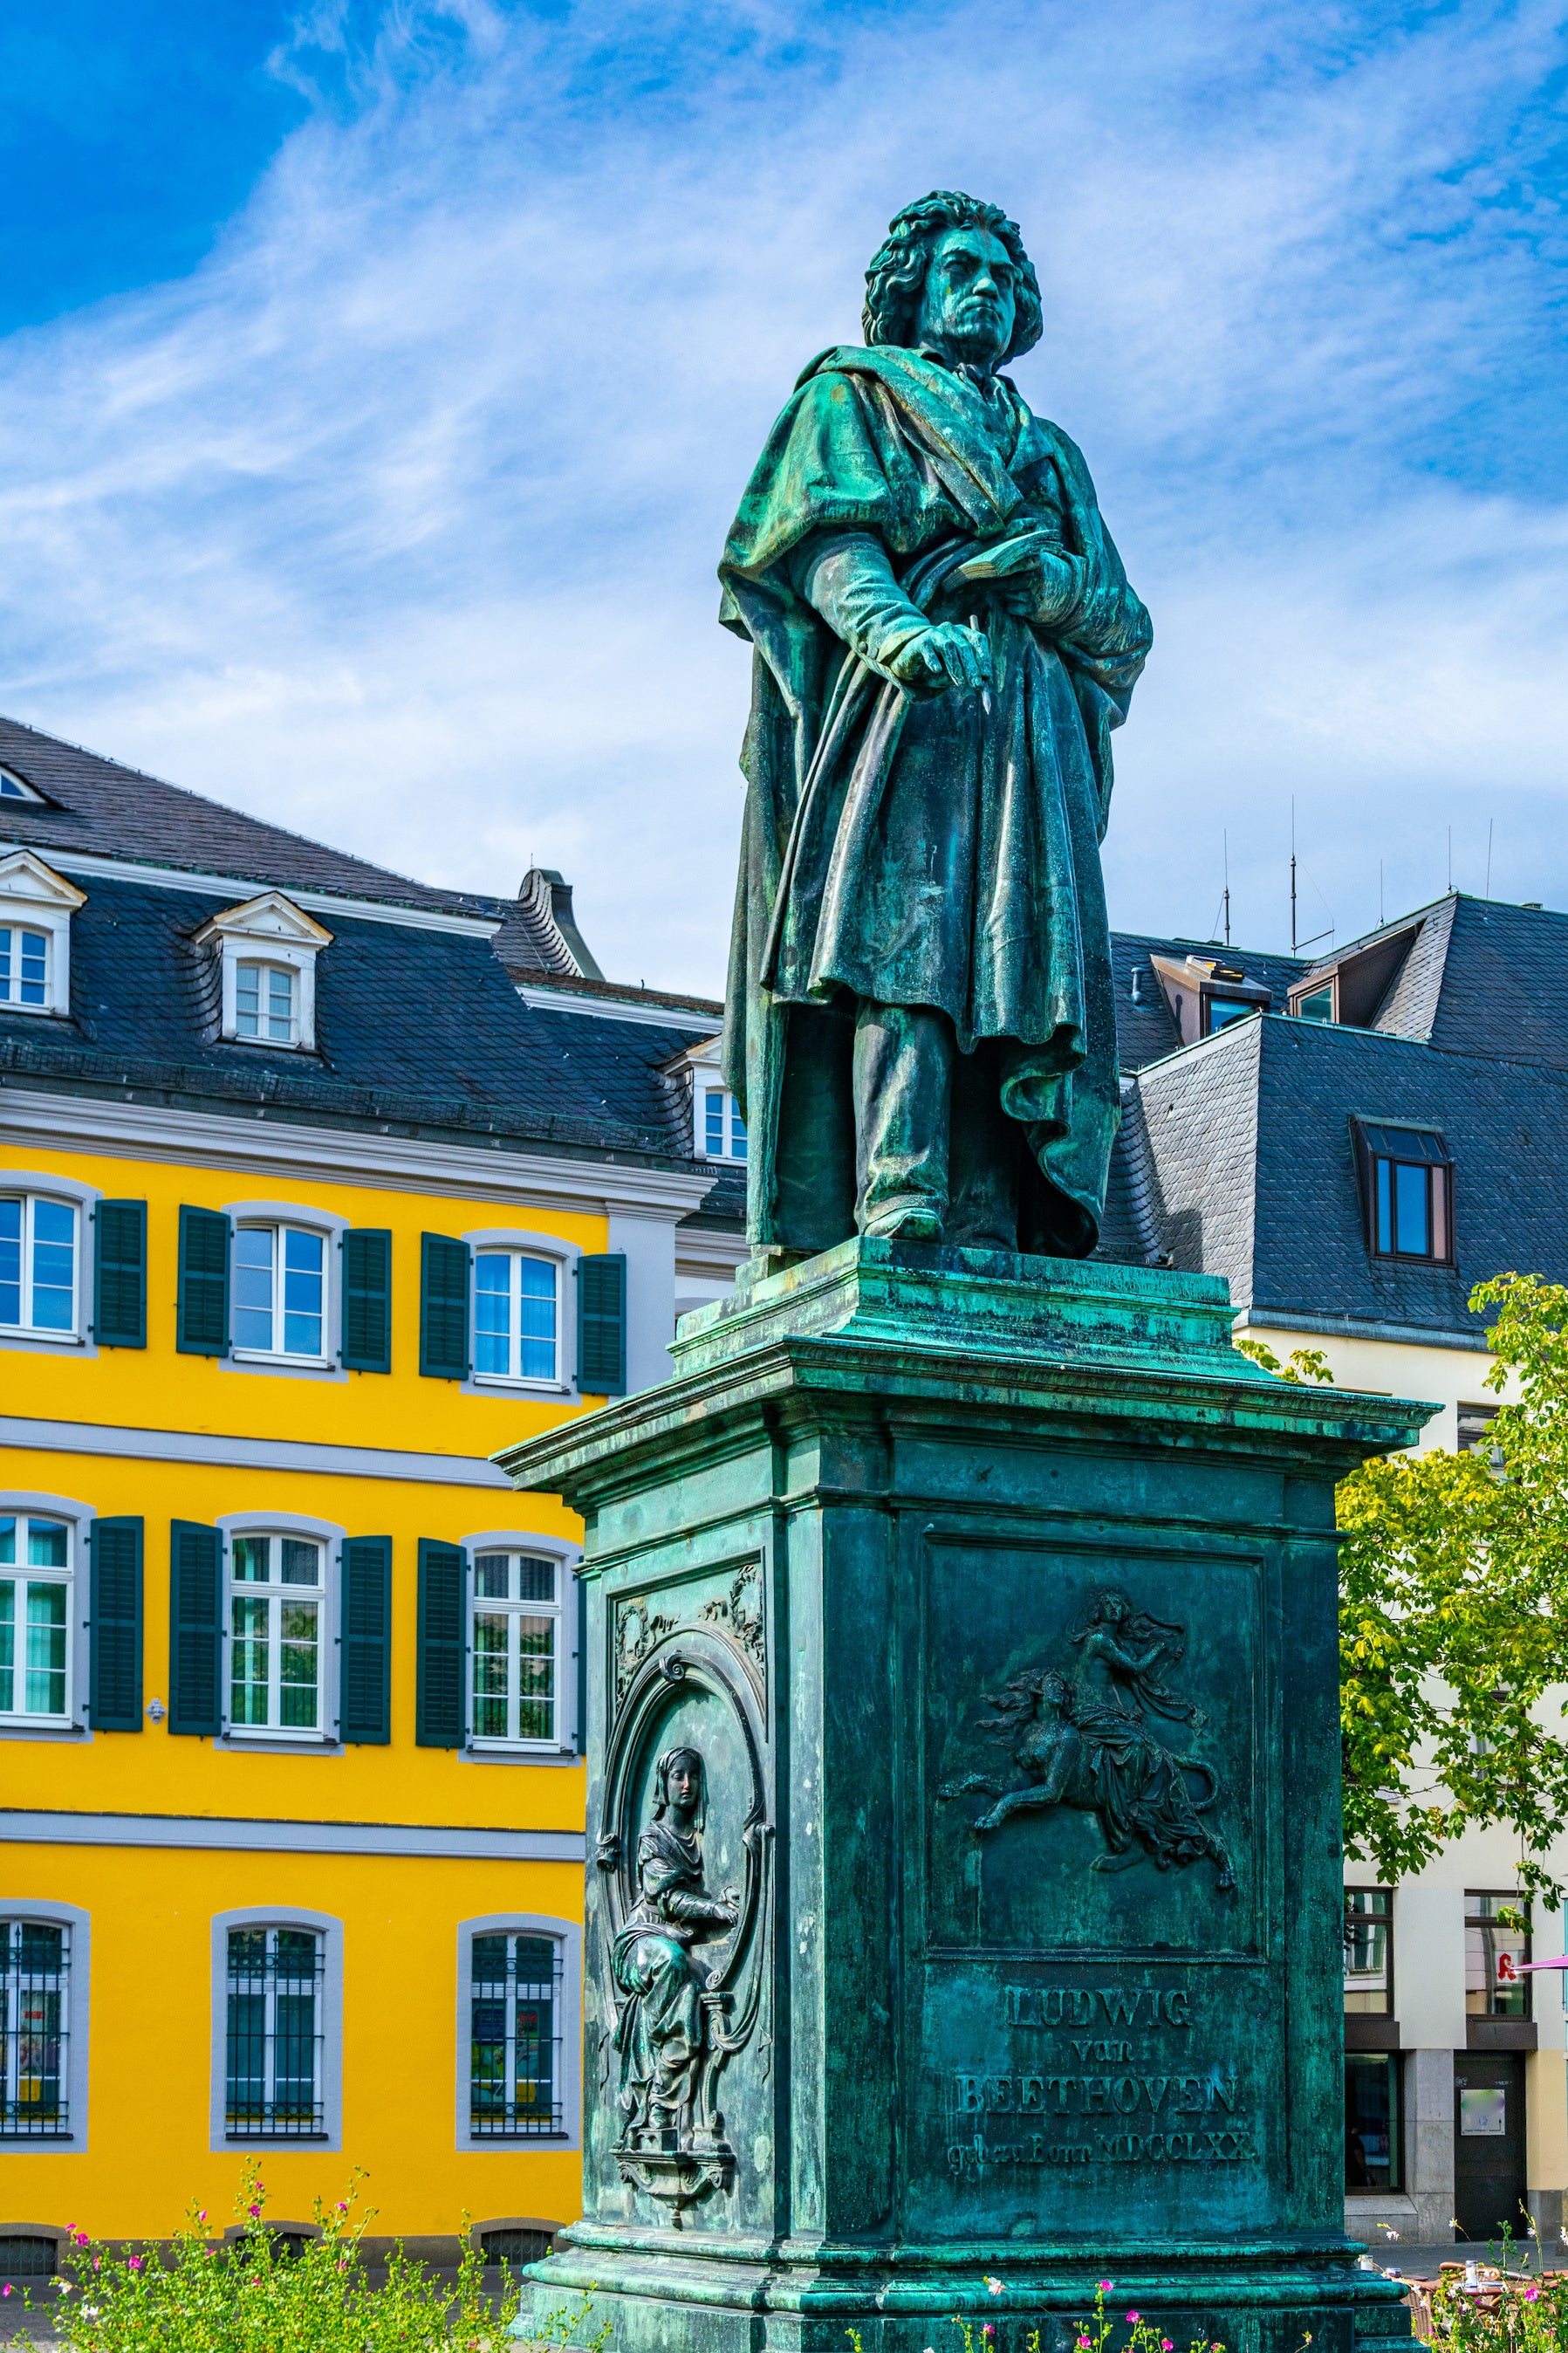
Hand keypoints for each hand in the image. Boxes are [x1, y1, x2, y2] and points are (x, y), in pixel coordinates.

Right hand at [888, 621, 991, 696]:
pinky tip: (937, 670)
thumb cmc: (938, 667)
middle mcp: (951, 630)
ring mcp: (935, 633)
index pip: (978, 640)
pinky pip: (929, 650)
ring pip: (949, 647)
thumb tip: (983, 684)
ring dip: (957, 668)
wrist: (911, 661)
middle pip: (965, 646)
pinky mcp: (921, 641)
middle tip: (976, 685)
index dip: (984, 658)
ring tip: (960, 685)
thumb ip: (969, 675)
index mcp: (964, 633)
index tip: (987, 676)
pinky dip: (934, 660)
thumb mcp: (956, 672)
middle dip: (972, 668)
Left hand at [958, 529, 1078, 623]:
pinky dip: (1011, 604)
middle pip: (1006, 580)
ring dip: (1005, 592)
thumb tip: (1002, 530)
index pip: (1013, 563)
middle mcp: (1038, 577)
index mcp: (1038, 560)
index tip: (981, 567)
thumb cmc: (1046, 570)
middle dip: (990, 582)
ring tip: (1011, 589)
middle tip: (975, 580)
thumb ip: (1023, 547)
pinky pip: (1012, 607)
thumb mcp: (1040, 555)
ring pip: (1008, 594)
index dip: (996, 566)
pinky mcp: (1035, 610)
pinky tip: (1021, 600)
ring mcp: (1037, 595)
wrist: (1068, 593)